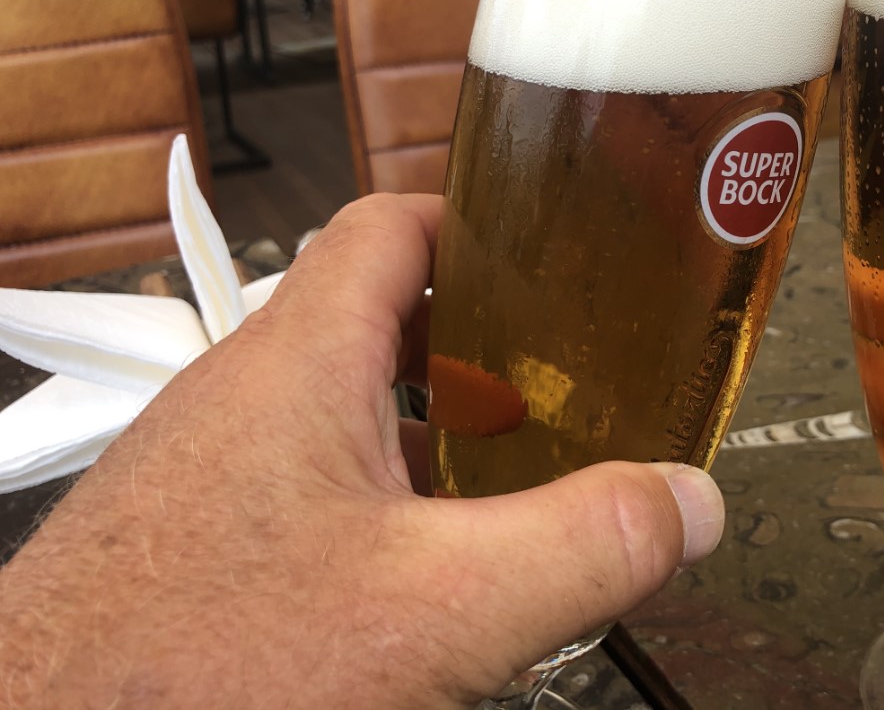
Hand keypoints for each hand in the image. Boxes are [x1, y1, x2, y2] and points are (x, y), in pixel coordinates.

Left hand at [0, 193, 724, 707]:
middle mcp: (244, 398)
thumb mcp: (439, 605)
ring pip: (341, 410)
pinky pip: (306, 484)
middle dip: (474, 346)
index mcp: (299, 365)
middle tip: (551, 386)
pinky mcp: (195, 541)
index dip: (474, 222)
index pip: (388, 228)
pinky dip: (378, 502)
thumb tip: (686, 501)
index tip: (544, 247)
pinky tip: (416, 576)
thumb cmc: (192, 674)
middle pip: (376, 320)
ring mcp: (212, 470)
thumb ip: (583, 545)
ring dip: (426, 432)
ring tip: (502, 482)